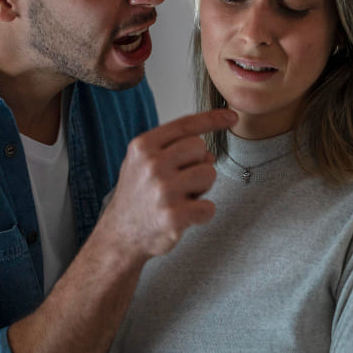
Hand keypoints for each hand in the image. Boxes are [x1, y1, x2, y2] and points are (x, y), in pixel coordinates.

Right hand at [101, 109, 236, 258]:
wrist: (120, 235)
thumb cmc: (137, 195)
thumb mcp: (144, 162)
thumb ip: (174, 149)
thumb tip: (209, 154)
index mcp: (143, 147)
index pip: (185, 125)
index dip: (212, 119)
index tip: (232, 116)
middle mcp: (152, 165)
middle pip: (200, 147)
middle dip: (198, 163)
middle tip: (181, 181)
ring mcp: (163, 190)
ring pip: (209, 174)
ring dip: (202, 188)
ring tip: (181, 198)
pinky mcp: (174, 216)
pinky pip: (209, 207)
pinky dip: (202, 213)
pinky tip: (185, 216)